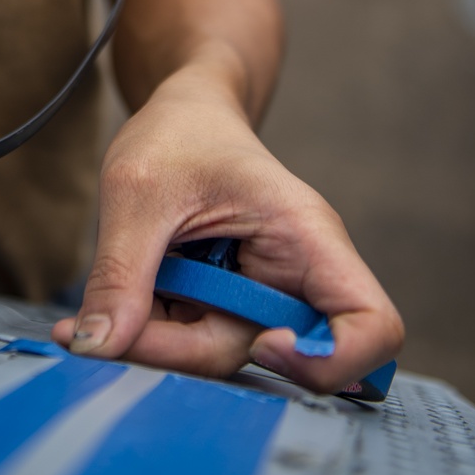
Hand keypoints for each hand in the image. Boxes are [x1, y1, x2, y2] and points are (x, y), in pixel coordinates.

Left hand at [53, 65, 403, 391]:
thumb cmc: (178, 133)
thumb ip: (121, 273)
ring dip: (159, 342)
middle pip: (277, 359)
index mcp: (307, 236)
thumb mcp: (137, 191)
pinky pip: (197, 342)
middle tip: (110, 327)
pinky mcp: (231, 307)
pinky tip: (119, 304)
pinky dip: (153, 335)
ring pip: (224, 356)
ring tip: (106, 304)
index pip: (376, 326)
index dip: (331, 361)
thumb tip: (98, 349)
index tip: (262, 343)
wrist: (180, 114)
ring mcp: (264, 295)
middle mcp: (297, 275)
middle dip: (188, 351)